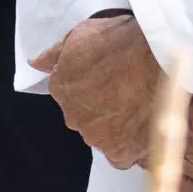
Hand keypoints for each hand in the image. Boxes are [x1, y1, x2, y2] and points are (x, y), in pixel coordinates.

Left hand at [31, 13, 166, 167]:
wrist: (157, 56)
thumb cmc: (122, 41)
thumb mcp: (81, 34)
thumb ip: (55, 54)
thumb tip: (35, 63)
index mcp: (61, 88)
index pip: (69, 96)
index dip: (91, 89)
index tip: (110, 80)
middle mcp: (74, 116)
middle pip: (86, 118)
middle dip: (103, 109)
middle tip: (128, 93)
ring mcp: (97, 136)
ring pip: (104, 137)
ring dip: (118, 127)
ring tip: (141, 107)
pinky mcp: (120, 151)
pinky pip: (122, 156)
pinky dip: (130, 147)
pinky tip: (143, 131)